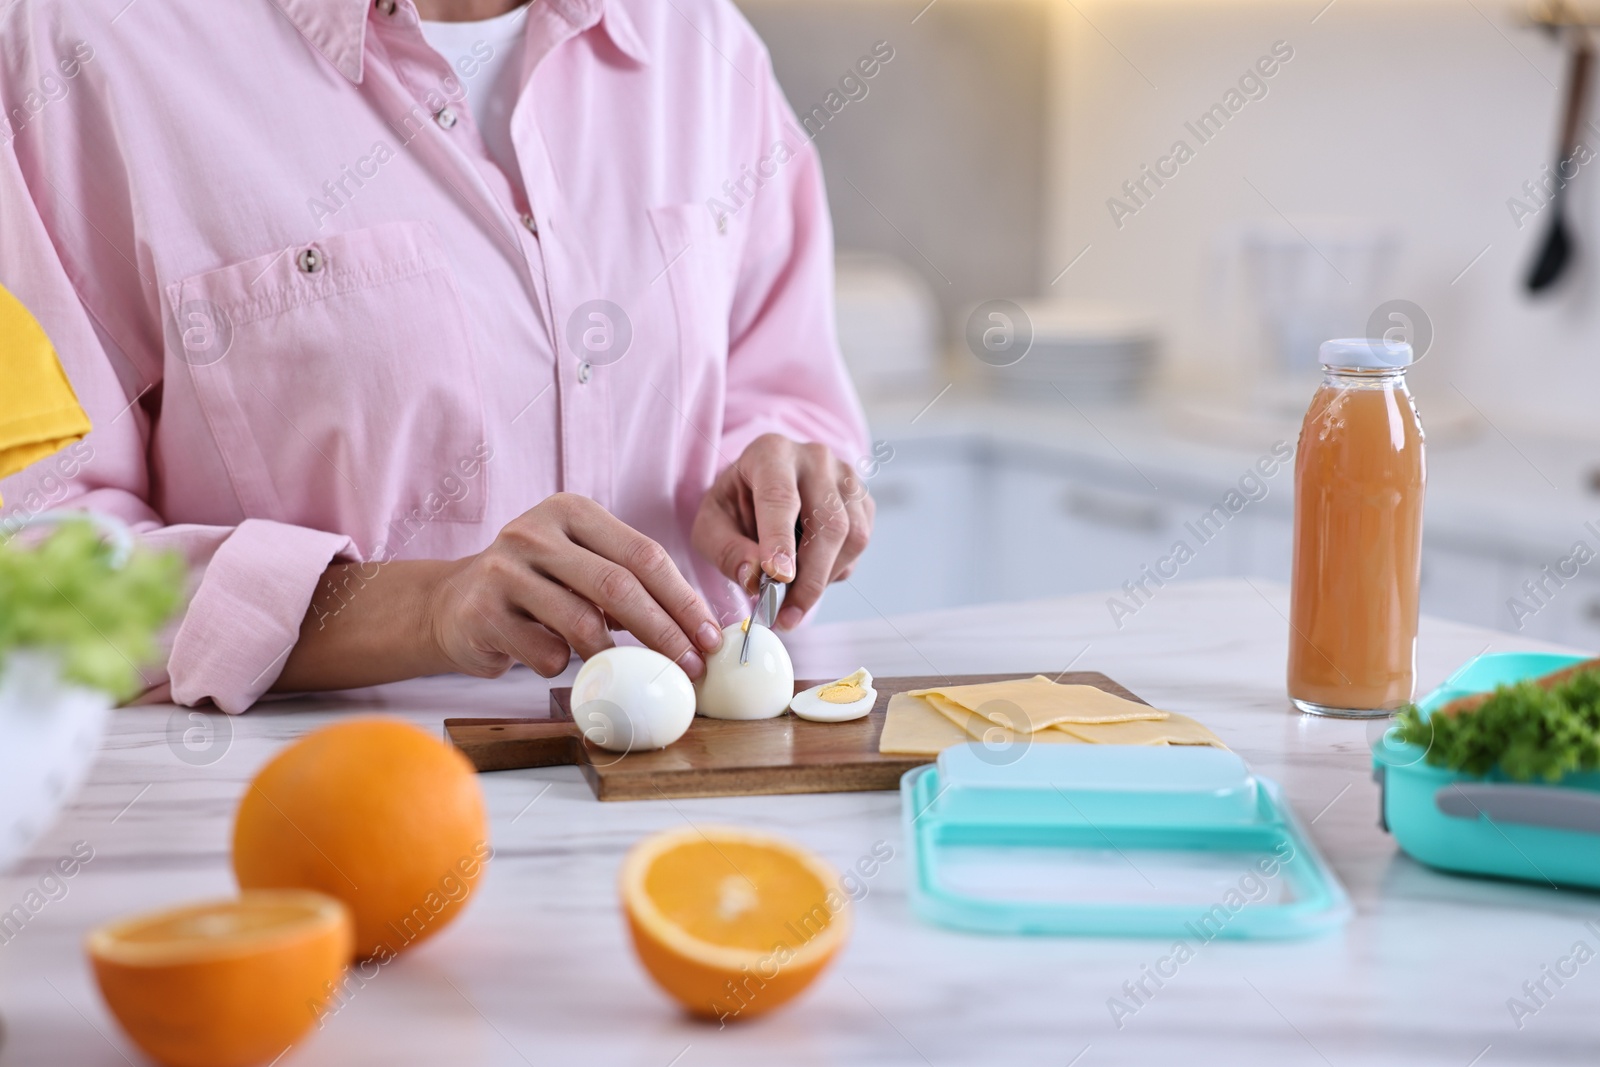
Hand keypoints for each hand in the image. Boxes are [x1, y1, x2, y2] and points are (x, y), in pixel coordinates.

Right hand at [426, 494, 722, 679]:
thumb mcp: (582, 567)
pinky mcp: (481, 611)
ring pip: (582, 622)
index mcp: (572, 512)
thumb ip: (631, 583)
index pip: (644, 554)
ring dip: (618, 657)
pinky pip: (545, 652)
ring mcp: (504, 569)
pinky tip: (559, 662)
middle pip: (618, 585)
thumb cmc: (539, 590)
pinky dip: (564, 667)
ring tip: (634, 675)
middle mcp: (535, 531)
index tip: (710, 638)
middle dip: (664, 632)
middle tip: (690, 667)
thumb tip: (701, 628)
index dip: (684, 600)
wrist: (453, 604)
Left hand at [691, 434, 873, 629]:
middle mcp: (815, 458)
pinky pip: (860, 546)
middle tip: (786, 615)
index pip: (781, 497)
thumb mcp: (711, 525)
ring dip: (824, 579)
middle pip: (828, 522)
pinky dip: (836, 571)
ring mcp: (846, 477)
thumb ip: (727, 550)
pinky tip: (810, 574)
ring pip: (852, 537)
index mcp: (771, 452)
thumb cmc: (735, 506)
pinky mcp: (863, 501)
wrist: (760, 489)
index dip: (781, 540)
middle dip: (809, 577)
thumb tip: (756, 577)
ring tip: (793, 600)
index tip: (778, 578)